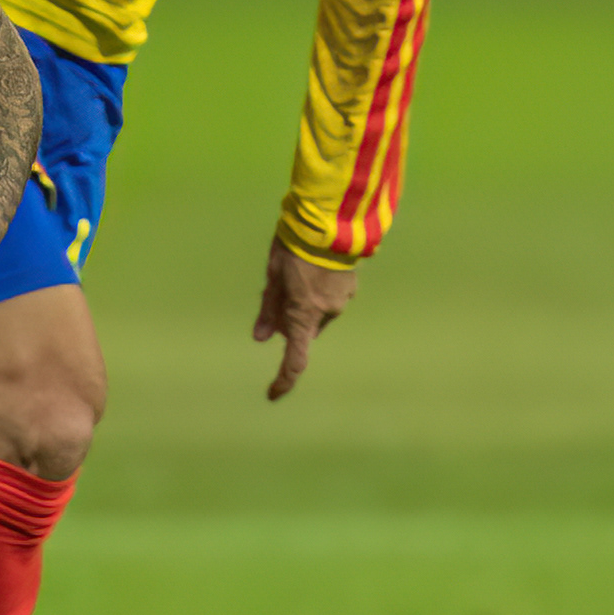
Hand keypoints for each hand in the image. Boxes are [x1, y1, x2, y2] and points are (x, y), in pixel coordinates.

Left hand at [253, 237, 357, 400]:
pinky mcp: (351, 286)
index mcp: (303, 314)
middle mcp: (326, 313)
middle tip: (277, 291)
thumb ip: (269, 308)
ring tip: (295, 270)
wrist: (330, 221)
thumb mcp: (273, 276)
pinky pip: (330, 298)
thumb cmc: (293, 247)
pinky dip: (318, 292)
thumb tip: (262, 338)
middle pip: (304, 329)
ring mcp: (342, 300)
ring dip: (304, 302)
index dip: (284, 380)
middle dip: (290, 321)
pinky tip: (312, 268)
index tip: (273, 394)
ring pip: (317, 313)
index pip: (296, 359)